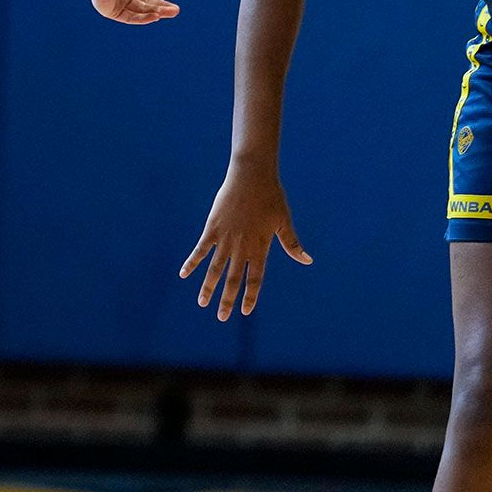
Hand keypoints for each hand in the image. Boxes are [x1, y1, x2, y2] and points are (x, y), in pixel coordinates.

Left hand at [90, 0, 178, 23]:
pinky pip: (130, 18)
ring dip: (156, 12)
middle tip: (175, 10)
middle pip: (144, 0)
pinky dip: (144, 18)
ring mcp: (117, 2)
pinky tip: (156, 17)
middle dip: (161, 5)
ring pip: (140, 10)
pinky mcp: (112, 12)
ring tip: (171, 13)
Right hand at [180, 161, 311, 318]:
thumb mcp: (284, 221)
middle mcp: (242, 247)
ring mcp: (226, 239)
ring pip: (214, 269)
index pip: (255, 279)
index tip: (245, 311)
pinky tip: (184, 274)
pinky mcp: (212, 228)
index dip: (250, 296)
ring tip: (202, 303)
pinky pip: (200, 250)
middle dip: (227, 300)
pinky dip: (192, 262)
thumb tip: (308, 261)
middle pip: (233, 279)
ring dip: (208, 287)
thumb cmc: (271, 196)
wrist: (252, 175)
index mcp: (260, 247)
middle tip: (221, 317)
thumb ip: (292, 244)